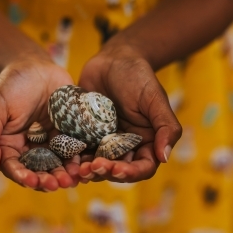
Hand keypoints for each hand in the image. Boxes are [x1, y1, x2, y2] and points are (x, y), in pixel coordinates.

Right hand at [0, 57, 80, 190]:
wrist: (34, 66)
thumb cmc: (10, 85)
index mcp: (10, 147)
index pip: (15, 168)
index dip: (23, 176)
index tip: (31, 181)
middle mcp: (31, 149)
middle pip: (39, 171)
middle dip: (48, 180)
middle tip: (58, 184)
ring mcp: (51, 143)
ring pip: (58, 164)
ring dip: (66, 174)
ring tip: (73, 179)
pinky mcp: (68, 135)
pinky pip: (74, 150)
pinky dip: (79, 159)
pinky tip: (85, 164)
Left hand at [77, 45, 181, 182]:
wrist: (113, 59)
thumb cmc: (138, 76)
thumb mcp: (155, 99)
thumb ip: (165, 127)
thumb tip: (165, 157)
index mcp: (146, 142)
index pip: (142, 167)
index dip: (130, 173)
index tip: (116, 169)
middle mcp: (125, 146)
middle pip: (117, 170)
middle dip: (106, 172)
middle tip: (92, 168)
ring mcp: (104, 141)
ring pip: (97, 165)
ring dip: (89, 170)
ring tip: (78, 168)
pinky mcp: (85, 134)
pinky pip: (79, 150)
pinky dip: (74, 158)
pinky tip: (66, 158)